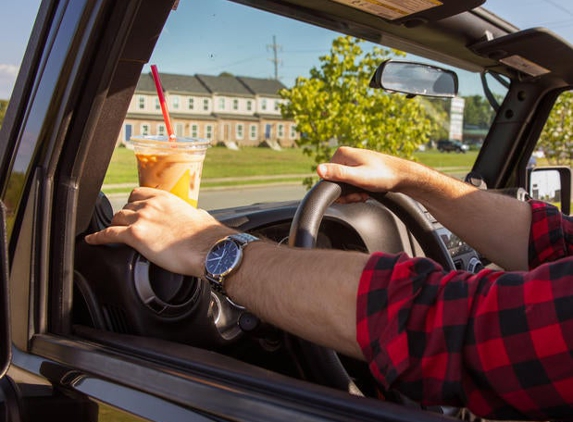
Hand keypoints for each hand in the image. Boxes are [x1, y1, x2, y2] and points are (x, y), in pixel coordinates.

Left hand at [84, 187, 234, 275]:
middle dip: (124, 217)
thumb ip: (193, 213)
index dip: (132, 204)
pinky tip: (93, 240)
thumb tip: (198, 216)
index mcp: (165, 198)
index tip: (131, 210)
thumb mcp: (201, 216)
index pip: (139, 194)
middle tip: (125, 227)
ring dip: (114, 226)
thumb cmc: (208, 236)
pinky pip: (109, 234)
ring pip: (116, 218)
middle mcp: (151, 205)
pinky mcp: (136, 236)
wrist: (209, 248)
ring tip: (112, 234)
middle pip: (125, 207)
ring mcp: (142, 219)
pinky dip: (99, 238)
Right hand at [316, 146, 427, 201]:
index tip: (353, 193)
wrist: (403, 176)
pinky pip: (351, 183)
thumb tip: (318, 169)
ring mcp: (352, 161)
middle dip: (347, 193)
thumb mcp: (359, 177)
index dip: (338, 190)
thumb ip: (339, 174)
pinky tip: (367, 191)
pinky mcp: (358, 168)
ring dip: (353, 193)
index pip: (326, 177)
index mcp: (342, 154)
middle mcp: (345, 155)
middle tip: (361, 194)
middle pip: (335, 181)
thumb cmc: (384, 175)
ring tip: (366, 193)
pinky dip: (357, 190)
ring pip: (343, 184)